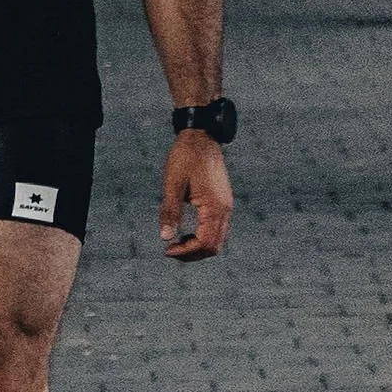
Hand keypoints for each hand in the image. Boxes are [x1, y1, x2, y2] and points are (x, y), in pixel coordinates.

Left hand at [158, 128, 232, 260]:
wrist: (201, 137)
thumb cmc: (185, 158)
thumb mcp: (172, 184)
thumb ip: (170, 211)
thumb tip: (165, 238)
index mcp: (214, 207)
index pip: (205, 243)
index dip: (186, 252)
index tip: (166, 249)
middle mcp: (225, 210)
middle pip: (214, 247)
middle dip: (192, 254)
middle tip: (170, 250)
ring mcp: (226, 206)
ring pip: (218, 240)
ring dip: (198, 247)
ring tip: (177, 242)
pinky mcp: (223, 203)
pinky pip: (218, 230)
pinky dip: (204, 237)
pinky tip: (187, 232)